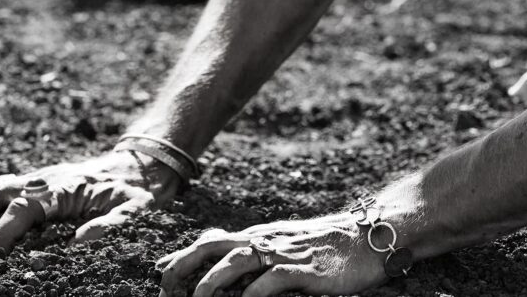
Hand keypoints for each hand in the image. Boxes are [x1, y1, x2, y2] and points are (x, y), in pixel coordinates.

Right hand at [0, 150, 179, 251]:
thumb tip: (81, 242)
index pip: (24, 206)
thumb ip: (113, 224)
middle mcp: (47, 180)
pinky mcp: (39, 181)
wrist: (144, 163)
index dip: (6, 230)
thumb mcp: (137, 209)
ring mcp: (41, 178)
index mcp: (66, 187)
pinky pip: (2, 186)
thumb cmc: (138, 190)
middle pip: (0, 191)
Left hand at [156, 214, 389, 296]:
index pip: (213, 240)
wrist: (367, 236)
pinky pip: (274, 279)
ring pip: (239, 260)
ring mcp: (284, 253)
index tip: (160, 272)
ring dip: (214, 279)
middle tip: (165, 283)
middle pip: (216, 245)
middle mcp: (266, 241)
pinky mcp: (305, 269)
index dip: (184, 255)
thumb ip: (258, 254)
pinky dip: (256, 293)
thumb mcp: (285, 245)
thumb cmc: (325, 246)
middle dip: (186, 263)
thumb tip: (226, 268)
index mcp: (259, 236)